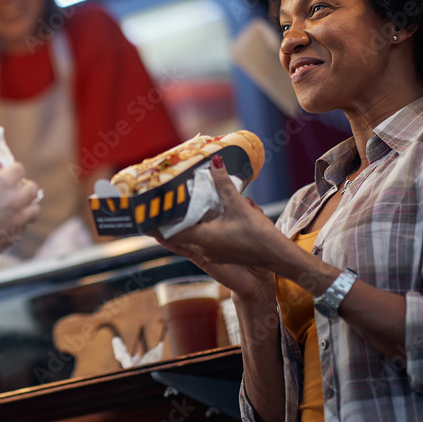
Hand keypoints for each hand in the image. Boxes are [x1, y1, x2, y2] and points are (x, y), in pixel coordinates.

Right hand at [0, 163, 40, 255]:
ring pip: (35, 210)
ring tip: (16, 210)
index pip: (20, 169)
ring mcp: (17, 220)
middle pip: (33, 189)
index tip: (10, 175)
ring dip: (27, 208)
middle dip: (25, 189)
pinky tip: (5, 226)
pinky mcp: (14, 237)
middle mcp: (14, 200)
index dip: (14, 172)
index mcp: (2, 183)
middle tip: (16, 192)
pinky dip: (17, 225)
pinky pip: (23, 228)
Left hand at [153, 156, 283, 298]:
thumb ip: (224, 184)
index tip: (143, 216)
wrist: (279, 259)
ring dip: (186, 224)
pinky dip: (200, 228)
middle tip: (160, 205)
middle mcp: (203, 249)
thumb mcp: (239, 206)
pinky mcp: (223, 253)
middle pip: (179, 232)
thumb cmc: (259, 237)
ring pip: (192, 236)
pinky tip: (205, 216)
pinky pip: (205, 239)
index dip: (156, 223)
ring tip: (178, 208)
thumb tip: (214, 162)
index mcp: (202, 239)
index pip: (170, 231)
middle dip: (170, 220)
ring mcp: (213, 253)